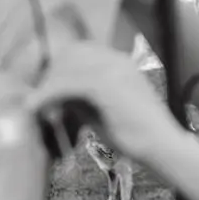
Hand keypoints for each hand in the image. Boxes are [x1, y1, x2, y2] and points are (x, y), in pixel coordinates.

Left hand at [27, 41, 185, 166]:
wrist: (162, 147)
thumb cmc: (137, 136)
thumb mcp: (103, 112)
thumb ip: (82, 101)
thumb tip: (56, 99)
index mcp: (120, 63)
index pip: (80, 52)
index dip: (60, 69)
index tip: (46, 89)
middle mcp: (116, 60)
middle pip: (69, 55)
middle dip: (51, 75)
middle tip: (39, 99)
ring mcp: (112, 70)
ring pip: (65, 68)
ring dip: (47, 87)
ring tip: (36, 108)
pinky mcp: (104, 85)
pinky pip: (66, 85)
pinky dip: (48, 96)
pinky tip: (37, 109)